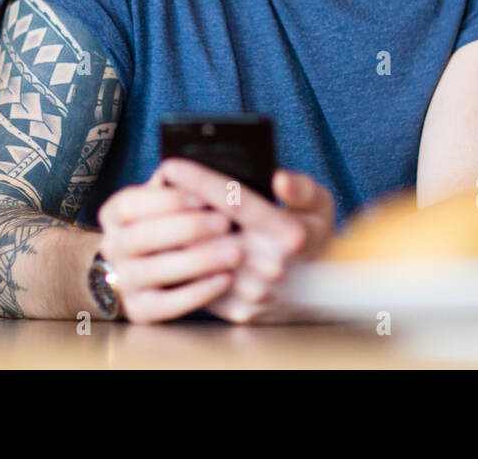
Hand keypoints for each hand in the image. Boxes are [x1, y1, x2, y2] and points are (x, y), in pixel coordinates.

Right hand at [95, 166, 242, 323]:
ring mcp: (121, 281)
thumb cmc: (168, 223)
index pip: (132, 203)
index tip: (203, 196)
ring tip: (234, 252)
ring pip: (154, 271)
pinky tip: (224, 280)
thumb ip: (172, 185)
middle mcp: (110, 247)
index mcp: (114, 214)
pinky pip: (166, 305)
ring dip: (197, 260)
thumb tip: (178, 168)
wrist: (147, 270)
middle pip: (143, 236)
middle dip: (188, 228)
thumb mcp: (165, 199)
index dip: (167, 200)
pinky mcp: (138, 310)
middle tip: (225, 224)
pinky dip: (197, 293)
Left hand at [156, 158, 335, 323]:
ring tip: (160, 215)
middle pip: (208, 232)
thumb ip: (301, 187)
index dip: (200, 180)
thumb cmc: (311, 233)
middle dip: (177, 208)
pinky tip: (174, 245)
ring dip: (176, 236)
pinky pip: (200, 284)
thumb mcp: (320, 203)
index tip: (171, 165)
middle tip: (157, 188)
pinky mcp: (240, 312)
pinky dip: (185, 263)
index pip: (235, 201)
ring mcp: (254, 293)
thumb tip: (279, 179)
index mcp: (290, 234)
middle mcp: (272, 266)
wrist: (320, 289)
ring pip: (199, 259)